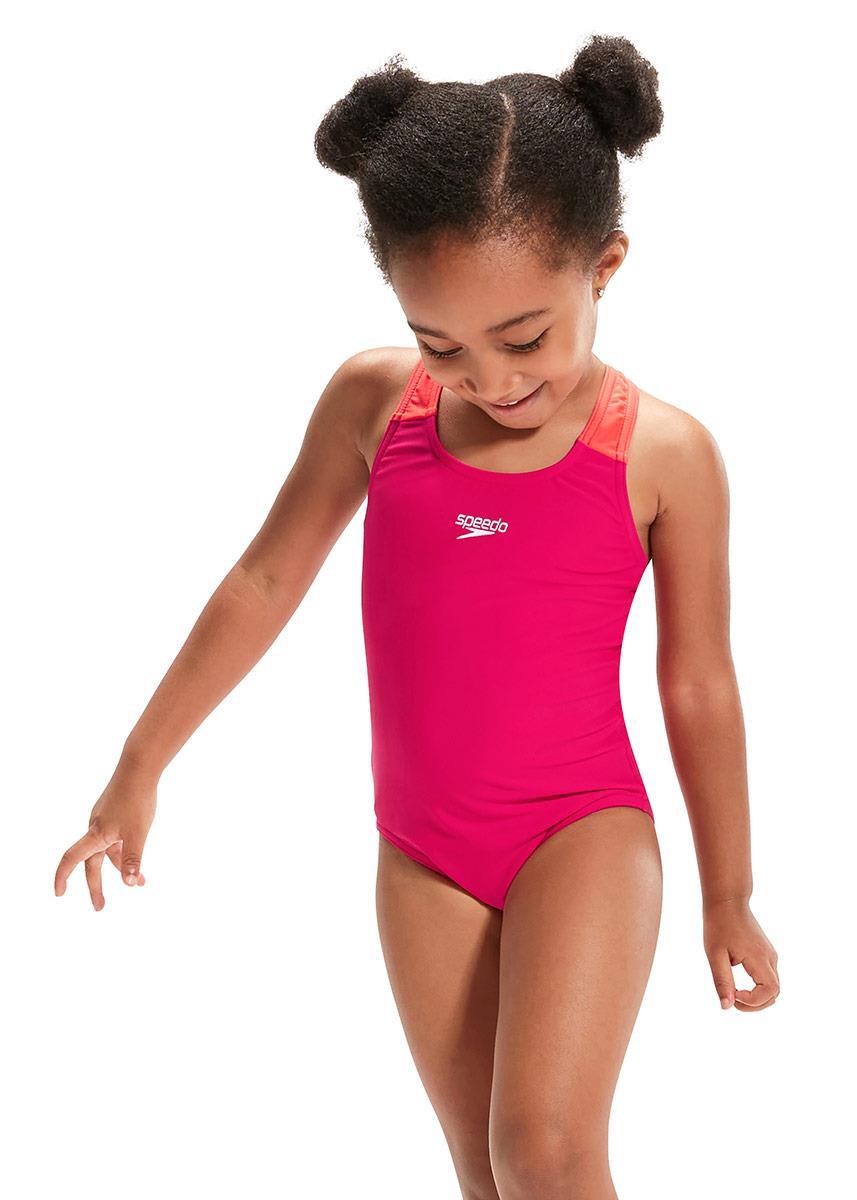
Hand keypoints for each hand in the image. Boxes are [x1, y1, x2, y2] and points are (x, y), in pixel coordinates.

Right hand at [54, 760, 157, 909]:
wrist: (139, 768)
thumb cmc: (137, 799)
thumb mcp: (137, 833)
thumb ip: (133, 858)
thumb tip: (130, 883)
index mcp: (96, 834)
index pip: (71, 859)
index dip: (62, 877)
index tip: (59, 894)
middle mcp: (95, 828)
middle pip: (91, 862)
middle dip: (96, 886)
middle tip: (100, 907)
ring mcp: (104, 819)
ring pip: (107, 850)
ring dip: (119, 866)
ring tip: (140, 880)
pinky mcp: (115, 812)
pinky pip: (115, 838)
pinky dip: (124, 850)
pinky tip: (137, 853)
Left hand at [703, 897, 779, 1011]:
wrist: (727, 901)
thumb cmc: (718, 924)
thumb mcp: (714, 954)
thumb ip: (722, 981)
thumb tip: (726, 1007)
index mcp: (760, 957)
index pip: (770, 991)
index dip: (753, 1001)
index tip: (733, 995)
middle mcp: (770, 957)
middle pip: (775, 993)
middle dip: (756, 1004)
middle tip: (732, 1000)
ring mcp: (769, 955)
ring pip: (772, 987)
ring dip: (757, 998)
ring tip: (734, 994)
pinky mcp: (765, 953)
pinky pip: (767, 978)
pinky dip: (757, 988)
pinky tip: (739, 986)